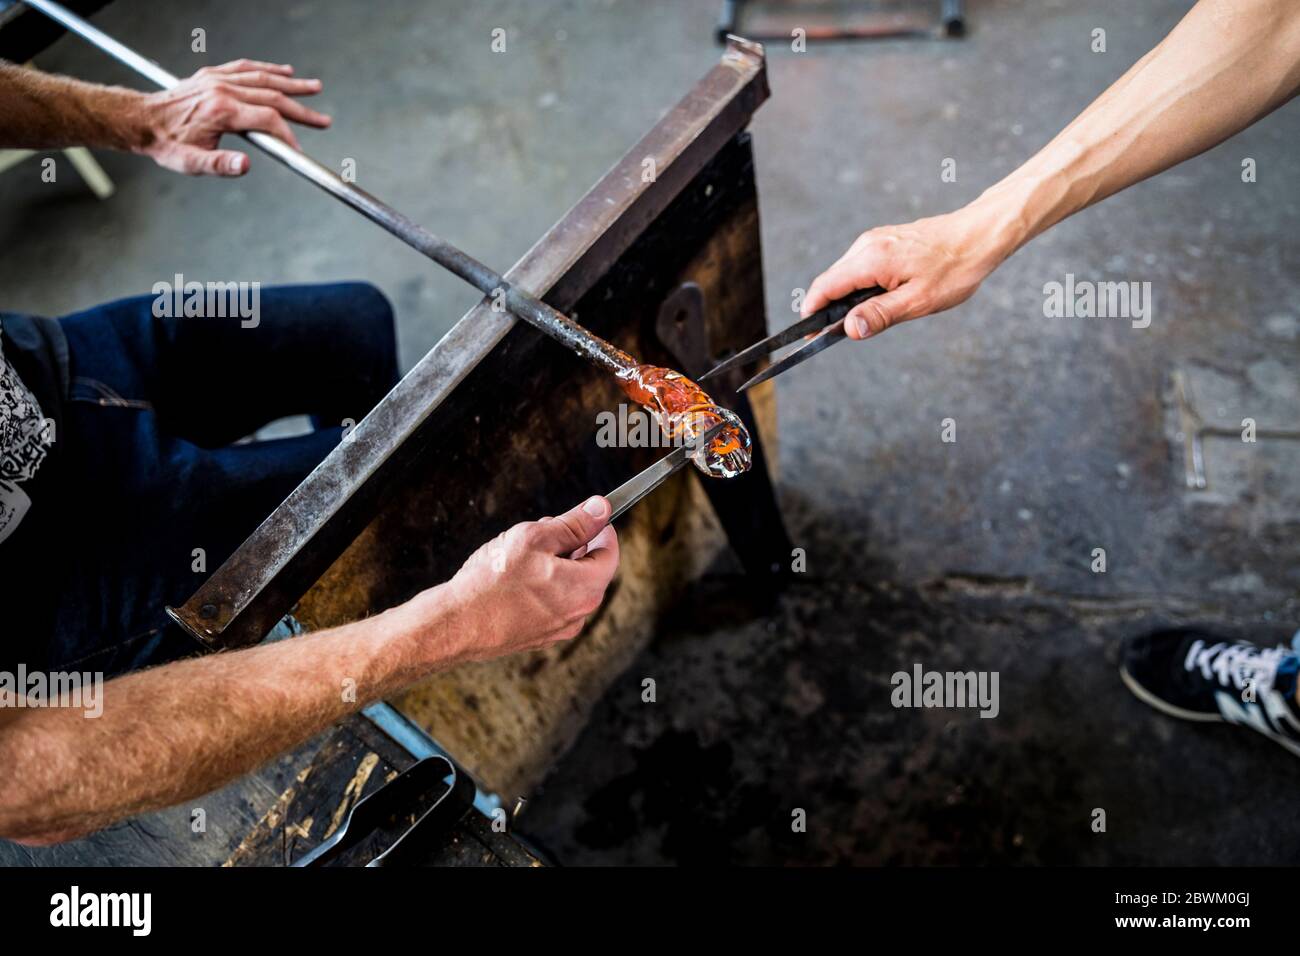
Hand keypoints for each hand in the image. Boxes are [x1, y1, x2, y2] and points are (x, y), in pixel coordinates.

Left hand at [135, 59, 330, 175]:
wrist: (140, 120)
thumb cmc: (166, 143)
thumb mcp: (191, 162)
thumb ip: (220, 164)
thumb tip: (245, 165)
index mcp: (220, 111)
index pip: (267, 118)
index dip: (287, 134)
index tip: (298, 149)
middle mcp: (222, 90)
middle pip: (272, 96)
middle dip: (302, 109)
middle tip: (323, 120)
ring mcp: (218, 79)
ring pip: (263, 78)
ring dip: (292, 84)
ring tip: (314, 88)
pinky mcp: (213, 75)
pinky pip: (246, 68)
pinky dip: (268, 69)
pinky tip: (284, 70)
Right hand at [437, 496, 619, 662]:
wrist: (457, 623)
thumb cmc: (493, 581)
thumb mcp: (536, 537)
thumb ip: (574, 523)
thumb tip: (601, 509)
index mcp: (586, 588)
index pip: (610, 551)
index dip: (599, 528)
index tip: (588, 515)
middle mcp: (579, 614)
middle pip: (588, 568)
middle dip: (569, 544)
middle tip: (542, 531)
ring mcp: (559, 628)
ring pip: (567, 585)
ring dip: (553, 564)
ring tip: (519, 555)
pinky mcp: (539, 636)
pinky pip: (550, 603)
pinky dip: (540, 586)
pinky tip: (513, 579)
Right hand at [801, 203, 1014, 339]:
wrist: (979, 235)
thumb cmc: (954, 268)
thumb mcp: (918, 301)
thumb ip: (880, 314)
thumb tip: (850, 329)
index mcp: (871, 259)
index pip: (825, 287)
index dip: (812, 312)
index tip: (808, 333)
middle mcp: (867, 245)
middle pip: (833, 281)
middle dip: (830, 308)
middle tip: (838, 335)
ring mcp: (875, 240)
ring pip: (847, 274)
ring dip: (849, 298)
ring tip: (871, 317)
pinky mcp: (884, 241)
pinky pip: (861, 266)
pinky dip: (861, 286)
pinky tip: (882, 298)